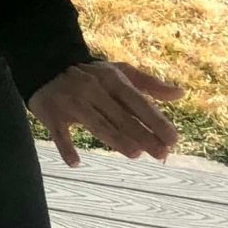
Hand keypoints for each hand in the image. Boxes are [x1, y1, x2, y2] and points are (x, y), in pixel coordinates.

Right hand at [28, 59, 184, 165]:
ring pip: (96, 124)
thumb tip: (181, 94)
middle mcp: (93, 90)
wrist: (45, 65)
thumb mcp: (120, 73)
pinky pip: (59, 133)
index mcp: (112, 80)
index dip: (156, 120)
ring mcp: (72, 102)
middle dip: (143, 135)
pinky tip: (75, 163)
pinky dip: (65, 147)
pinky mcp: (52, 114)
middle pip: (121, 116)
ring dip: (115, 138)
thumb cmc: (91, 75)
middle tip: (162, 154)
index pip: (138, 102)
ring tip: (134, 153)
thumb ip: (150, 85)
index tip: (174, 139)